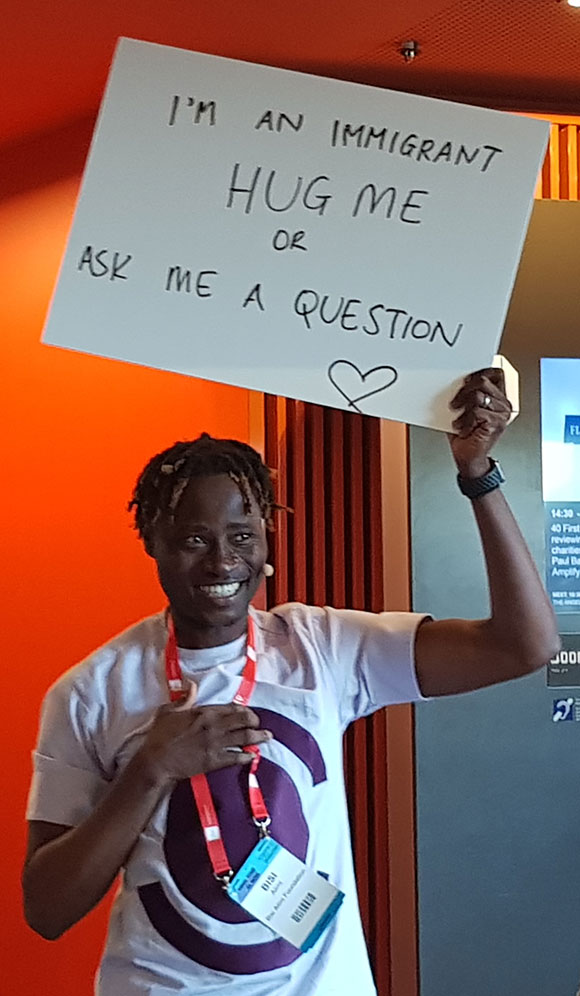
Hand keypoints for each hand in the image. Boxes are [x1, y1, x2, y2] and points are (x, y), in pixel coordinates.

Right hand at [140, 682, 272, 784]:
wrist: (156, 762)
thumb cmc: (159, 736)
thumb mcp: (169, 711)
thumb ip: (184, 698)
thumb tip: (192, 685)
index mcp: (204, 712)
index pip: (231, 707)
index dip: (243, 709)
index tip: (247, 711)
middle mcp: (214, 726)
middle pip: (243, 720)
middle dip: (255, 721)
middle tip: (260, 723)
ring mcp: (216, 744)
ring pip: (245, 738)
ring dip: (259, 736)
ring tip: (268, 736)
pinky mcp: (214, 761)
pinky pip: (236, 757)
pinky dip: (247, 756)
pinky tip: (253, 756)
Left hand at [449, 367, 511, 477]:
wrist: (467, 458)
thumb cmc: (465, 435)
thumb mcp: (462, 409)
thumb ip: (464, 394)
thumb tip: (454, 380)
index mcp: (498, 397)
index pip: (495, 373)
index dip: (479, 372)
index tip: (464, 380)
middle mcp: (503, 404)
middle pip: (483, 382)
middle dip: (463, 391)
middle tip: (454, 405)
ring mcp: (502, 414)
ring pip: (478, 396)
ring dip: (463, 409)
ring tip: (458, 421)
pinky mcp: (497, 423)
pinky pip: (477, 411)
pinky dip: (465, 421)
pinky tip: (462, 429)